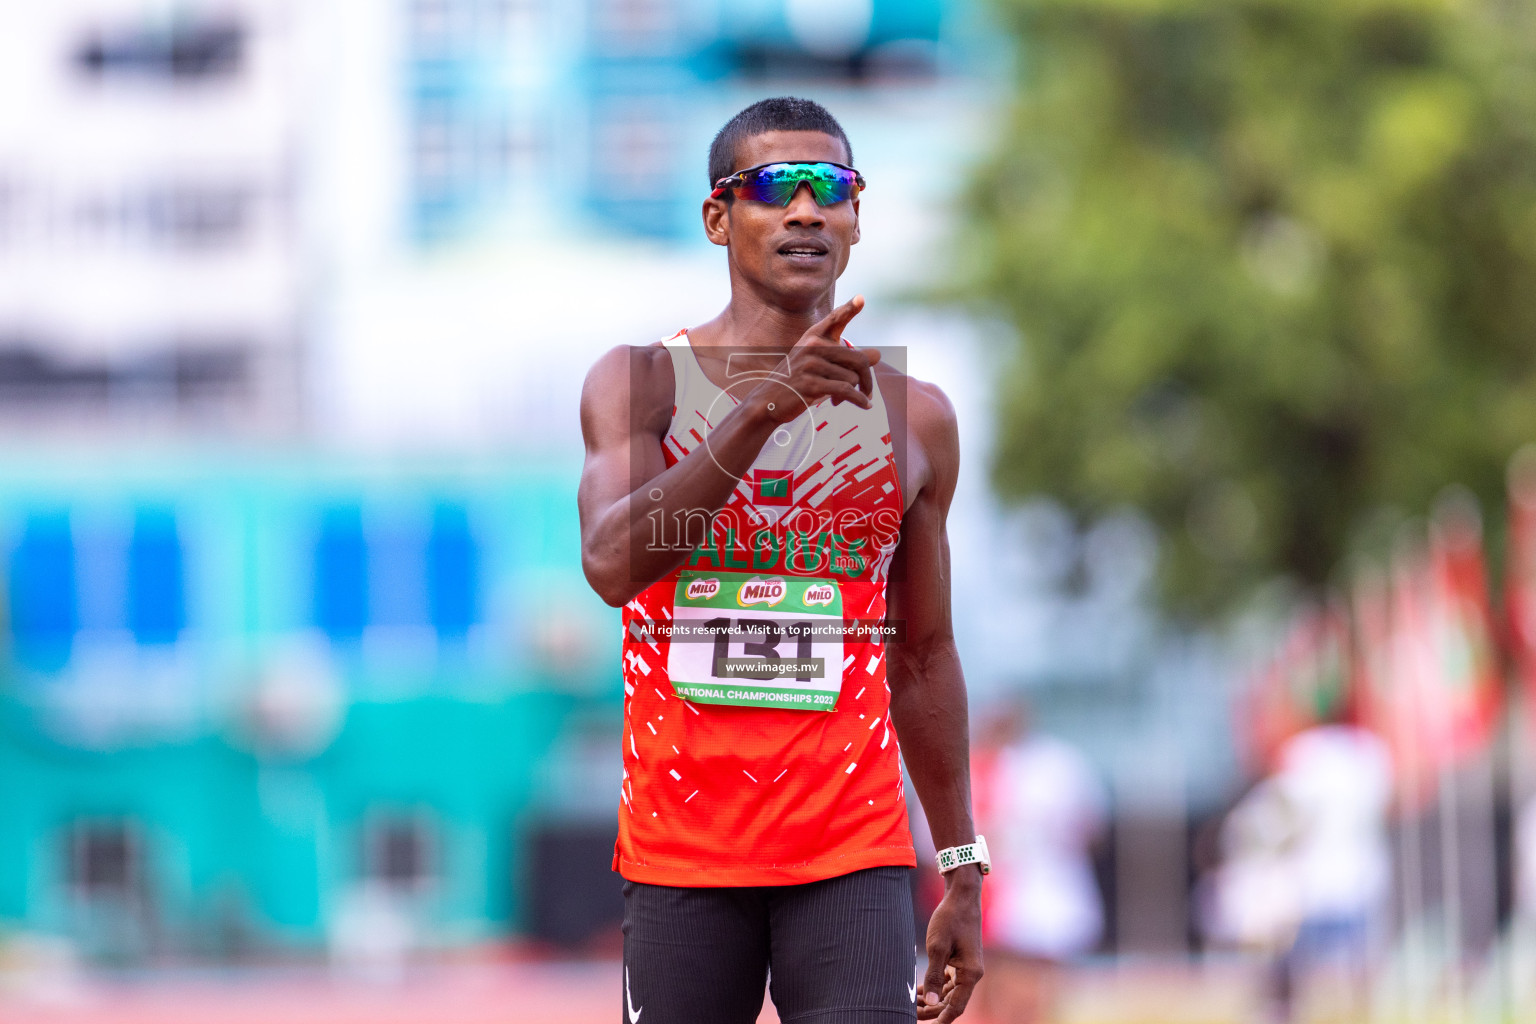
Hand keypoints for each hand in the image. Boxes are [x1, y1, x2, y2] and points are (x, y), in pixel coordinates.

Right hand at [751, 296, 880, 421]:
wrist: (769, 401)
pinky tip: (865, 405)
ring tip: (840, 399)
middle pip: (858, 358)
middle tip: (868, 390)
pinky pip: (846, 390)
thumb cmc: (798, 381)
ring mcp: (810, 365)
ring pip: (852, 378)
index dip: (849, 309)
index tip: (861, 298)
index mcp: (813, 337)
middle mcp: (812, 346)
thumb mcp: (820, 364)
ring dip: (854, 393)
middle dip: (868, 377)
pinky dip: (859, 400)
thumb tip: (878, 354)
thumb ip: (846, 358)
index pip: (834, 319)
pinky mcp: (811, 384)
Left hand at [916, 873, 982, 1021]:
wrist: (962, 896)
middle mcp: (972, 974)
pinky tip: (921, 989)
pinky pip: (950, 981)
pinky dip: (937, 986)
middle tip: (911, 1013)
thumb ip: (934, 975)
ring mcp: (968, 967)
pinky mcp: (962, 960)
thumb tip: (933, 1002)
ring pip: (950, 993)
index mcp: (970, 974)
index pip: (956, 1007)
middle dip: (932, 1010)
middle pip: (952, 1002)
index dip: (942, 1019)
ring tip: (913, 1002)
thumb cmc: (950, 918)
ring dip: (933, 999)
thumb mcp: (937, 947)